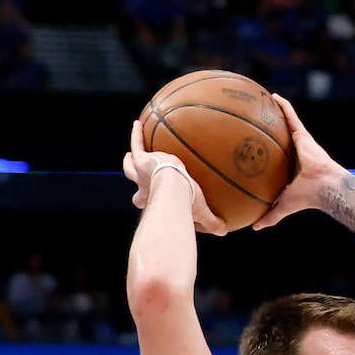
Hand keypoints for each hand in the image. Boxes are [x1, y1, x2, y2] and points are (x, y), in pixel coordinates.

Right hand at [123, 117, 226, 234]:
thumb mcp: (200, 212)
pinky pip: (137, 143)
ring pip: (130, 165)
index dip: (144, 200)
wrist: (174, 189)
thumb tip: (224, 231)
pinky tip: (138, 123)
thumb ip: (211, 221)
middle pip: (134, 182)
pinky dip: (136, 134)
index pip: (145, 201)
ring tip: (132, 150)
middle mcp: (144, 186)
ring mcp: (141, 171)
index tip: (143, 200)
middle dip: (134, 178)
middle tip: (135, 171)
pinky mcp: (143, 159)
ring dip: (130, 158)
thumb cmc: (185, 203)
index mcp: (153, 199)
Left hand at [252, 95, 339, 229]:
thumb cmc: (306, 198)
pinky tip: (273, 96)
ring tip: (261, 101)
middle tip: (254, 120)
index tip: (253, 146)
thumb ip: (269, 216)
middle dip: (269, 128)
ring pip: (285, 123)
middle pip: (279, 138)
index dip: (267, 152)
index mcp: (289, 168)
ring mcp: (300, 142)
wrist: (322, 187)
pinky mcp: (303, 135)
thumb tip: (254, 228)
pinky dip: (284, 106)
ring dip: (275, 112)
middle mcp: (294, 153)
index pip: (276, 158)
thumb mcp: (282, 207)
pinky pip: (291, 116)